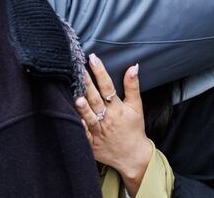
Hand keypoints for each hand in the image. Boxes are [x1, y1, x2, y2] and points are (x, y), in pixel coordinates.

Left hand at [74, 54, 152, 195]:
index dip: (100, 72)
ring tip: (77, 97)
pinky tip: (76, 120)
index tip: (93, 58)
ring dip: (84, 108)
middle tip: (79, 69)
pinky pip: (85, 136)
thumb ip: (132, 86)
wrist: (133, 156)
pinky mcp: (92, 143)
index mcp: (118, 108)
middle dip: (87, 84)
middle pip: (96, 99)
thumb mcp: (136, 107)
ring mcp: (99, 132)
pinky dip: (81, 128)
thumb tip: (133, 67)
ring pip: (89, 117)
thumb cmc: (134, 129)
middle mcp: (107, 119)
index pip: (108, 87)